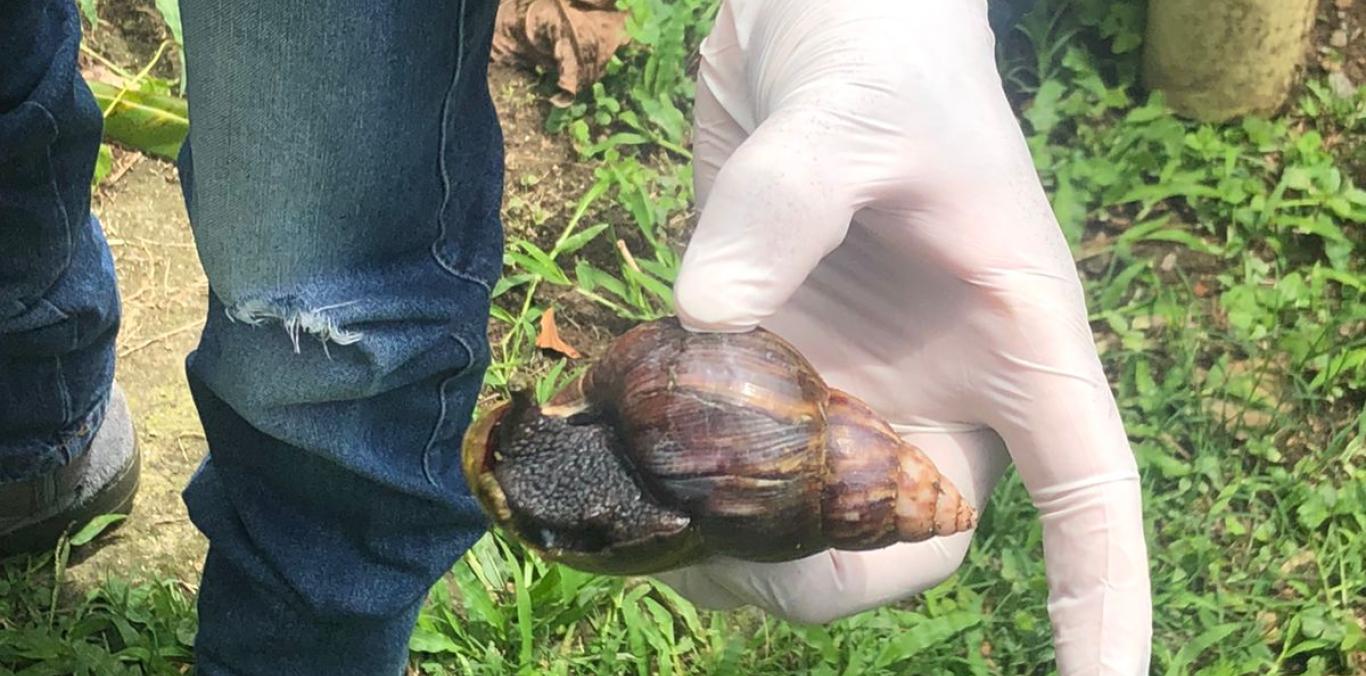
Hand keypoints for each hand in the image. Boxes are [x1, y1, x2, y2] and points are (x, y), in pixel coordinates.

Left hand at [658, 1, 1151, 672]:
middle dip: (823, 575)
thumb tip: (709, 313)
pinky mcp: (763, 363)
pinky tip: (619, 453)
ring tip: (644, 503)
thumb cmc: (882, 52)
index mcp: (1013, 345)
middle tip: (717, 549)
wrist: (817, 16)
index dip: (1104, 605)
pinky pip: (731, 464)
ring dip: (731, 540)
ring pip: (806, 525)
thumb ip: (787, 207)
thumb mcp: (850, 113)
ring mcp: (845, 385)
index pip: (1089, 497)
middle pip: (909, 547)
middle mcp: (934, 387)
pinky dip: (678, 482)